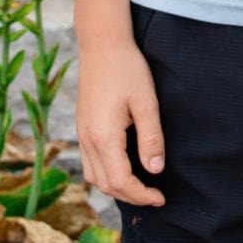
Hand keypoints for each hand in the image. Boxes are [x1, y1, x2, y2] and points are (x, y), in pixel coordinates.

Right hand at [77, 39, 165, 207]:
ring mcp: (81, 134)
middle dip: (130, 196)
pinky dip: (105, 174)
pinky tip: (123, 167)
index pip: (121, 181)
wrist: (102, 45)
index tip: (161, 198)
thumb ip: (151, 138)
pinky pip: (89, 163)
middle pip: (105, 184)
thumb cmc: (127, 69)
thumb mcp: (146, 103)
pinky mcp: (81, 127)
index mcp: (103, 136)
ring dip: (116, 187)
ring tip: (140, 186)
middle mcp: (87, 140)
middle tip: (155, 196)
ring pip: (94, 176)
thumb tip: (155, 170)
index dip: (141, 195)